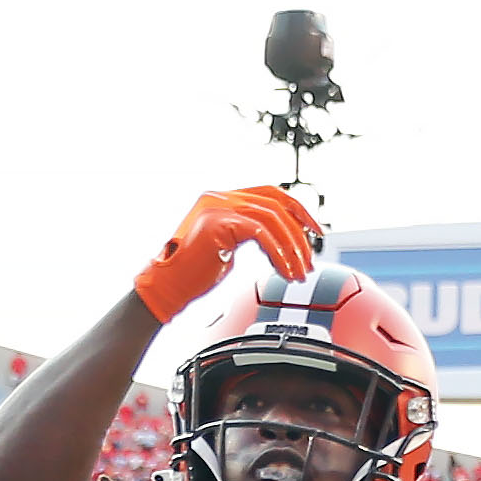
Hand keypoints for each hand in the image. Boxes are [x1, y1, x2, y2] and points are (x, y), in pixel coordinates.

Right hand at [132, 184, 322, 322]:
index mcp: (223, 199)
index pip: (271, 194)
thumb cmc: (191, 274)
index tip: (314, 231)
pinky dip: (278, 253)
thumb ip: (250, 235)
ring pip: (272, 219)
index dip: (297, 211)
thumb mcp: (227, 248)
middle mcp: (220, 197)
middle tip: (308, 262)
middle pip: (276, 205)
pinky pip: (261, 233)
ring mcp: (218, 207)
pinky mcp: (219, 223)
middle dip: (299, 235)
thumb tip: (280, 243)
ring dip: (292, 249)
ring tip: (298, 273)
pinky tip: (283, 270)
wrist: (166, 286)